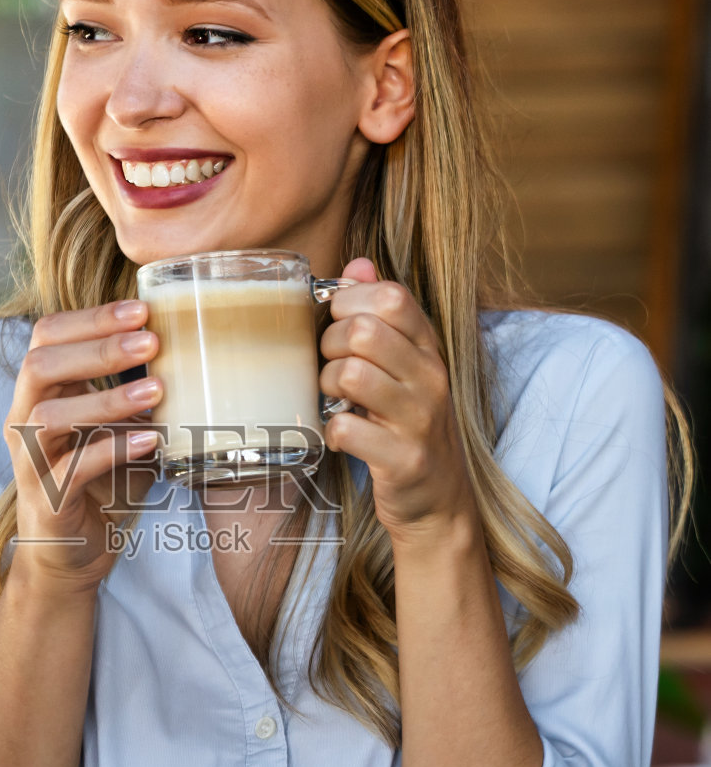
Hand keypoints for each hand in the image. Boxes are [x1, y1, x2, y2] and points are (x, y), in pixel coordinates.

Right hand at [3, 300, 160, 589]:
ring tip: (158, 390)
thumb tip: (199, 354)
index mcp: (39, 394)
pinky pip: (71, 469)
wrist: (70, 557)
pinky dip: (112, 450)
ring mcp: (30, 462)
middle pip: (39, 365)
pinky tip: (150, 441)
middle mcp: (24, 422)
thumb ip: (140, 395)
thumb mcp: (118, 429)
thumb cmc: (99, 484)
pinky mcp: (46, 500)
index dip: (90, 317)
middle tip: (151, 340)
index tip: (142, 308)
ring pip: (48, 416)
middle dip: (97, 347)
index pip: (47, 336)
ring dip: (106, 399)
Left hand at [318, 259, 476, 541]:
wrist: (439, 502)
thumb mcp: (404, 365)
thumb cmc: (410, 426)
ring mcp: (420, 420)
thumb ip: (383, 314)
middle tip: (331, 367)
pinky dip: (332, 432)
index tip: (337, 323)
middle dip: (330, 345)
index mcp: (429, 349)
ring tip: (335, 400)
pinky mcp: (404, 460)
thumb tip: (357, 264)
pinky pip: (346, 429)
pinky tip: (341, 436)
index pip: (392, 296)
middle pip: (364, 331)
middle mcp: (431, 378)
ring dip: (328, 386)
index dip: (350, 302)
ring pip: (352, 374)